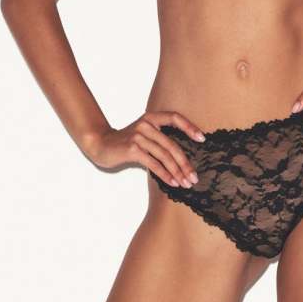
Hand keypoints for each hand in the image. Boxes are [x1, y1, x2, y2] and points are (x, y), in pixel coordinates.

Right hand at [87, 110, 208, 188]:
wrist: (101, 145)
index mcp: (151, 118)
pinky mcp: (133, 149)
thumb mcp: (143, 135)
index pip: (174, 118)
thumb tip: (182, 157)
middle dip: (185, 163)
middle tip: (194, 177)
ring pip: (165, 156)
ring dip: (177, 172)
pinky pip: (154, 163)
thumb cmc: (125, 143)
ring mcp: (139, 136)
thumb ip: (159, 139)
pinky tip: (172, 182)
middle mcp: (146, 124)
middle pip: (172, 145)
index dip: (189, 127)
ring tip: (185, 183)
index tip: (202, 139)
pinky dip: (165, 174)